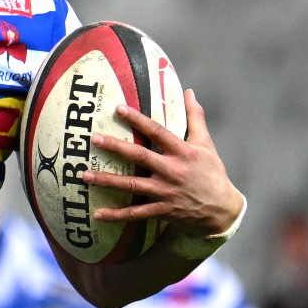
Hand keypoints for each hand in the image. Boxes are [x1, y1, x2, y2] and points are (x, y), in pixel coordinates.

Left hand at [81, 88, 243, 236]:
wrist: (222, 210)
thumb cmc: (212, 173)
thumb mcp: (206, 144)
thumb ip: (195, 117)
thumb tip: (189, 92)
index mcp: (182, 152)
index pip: (157, 131)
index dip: (137, 120)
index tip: (118, 109)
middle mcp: (172, 171)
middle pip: (140, 156)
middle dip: (116, 147)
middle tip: (94, 139)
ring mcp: (165, 192)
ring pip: (132, 185)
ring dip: (107, 180)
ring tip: (84, 175)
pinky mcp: (162, 210)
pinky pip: (136, 213)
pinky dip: (116, 215)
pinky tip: (97, 214)